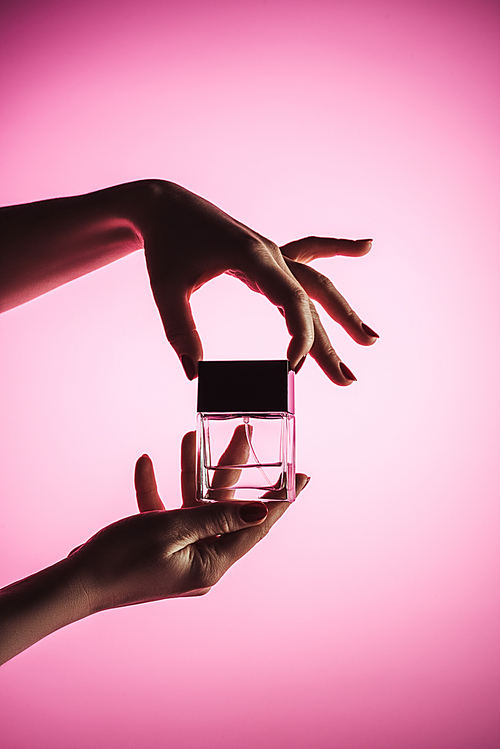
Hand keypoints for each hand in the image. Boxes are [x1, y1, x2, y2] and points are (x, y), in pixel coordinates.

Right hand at [73, 432, 308, 611]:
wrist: (75, 583)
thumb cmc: (123, 558)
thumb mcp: (173, 530)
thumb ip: (217, 518)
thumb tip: (259, 514)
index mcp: (212, 562)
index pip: (256, 526)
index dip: (281, 500)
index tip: (304, 477)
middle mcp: (201, 558)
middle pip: (225, 506)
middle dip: (231, 468)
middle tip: (245, 433)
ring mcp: (179, 551)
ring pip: (195, 503)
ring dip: (191, 471)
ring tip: (193, 436)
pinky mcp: (158, 544)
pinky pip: (165, 512)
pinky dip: (156, 489)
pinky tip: (146, 462)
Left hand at [139, 181, 377, 384]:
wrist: (164, 205)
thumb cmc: (165, 245)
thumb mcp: (166, 289)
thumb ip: (180, 332)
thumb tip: (194, 376)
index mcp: (253, 258)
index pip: (292, 302)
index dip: (301, 336)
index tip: (294, 367)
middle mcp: (271, 255)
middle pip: (312, 301)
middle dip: (332, 342)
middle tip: (348, 380)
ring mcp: (273, 253)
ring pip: (317, 284)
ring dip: (344, 313)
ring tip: (370, 340)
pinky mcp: (268, 254)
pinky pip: (311, 251)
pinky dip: (338, 250)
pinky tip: (366, 248)